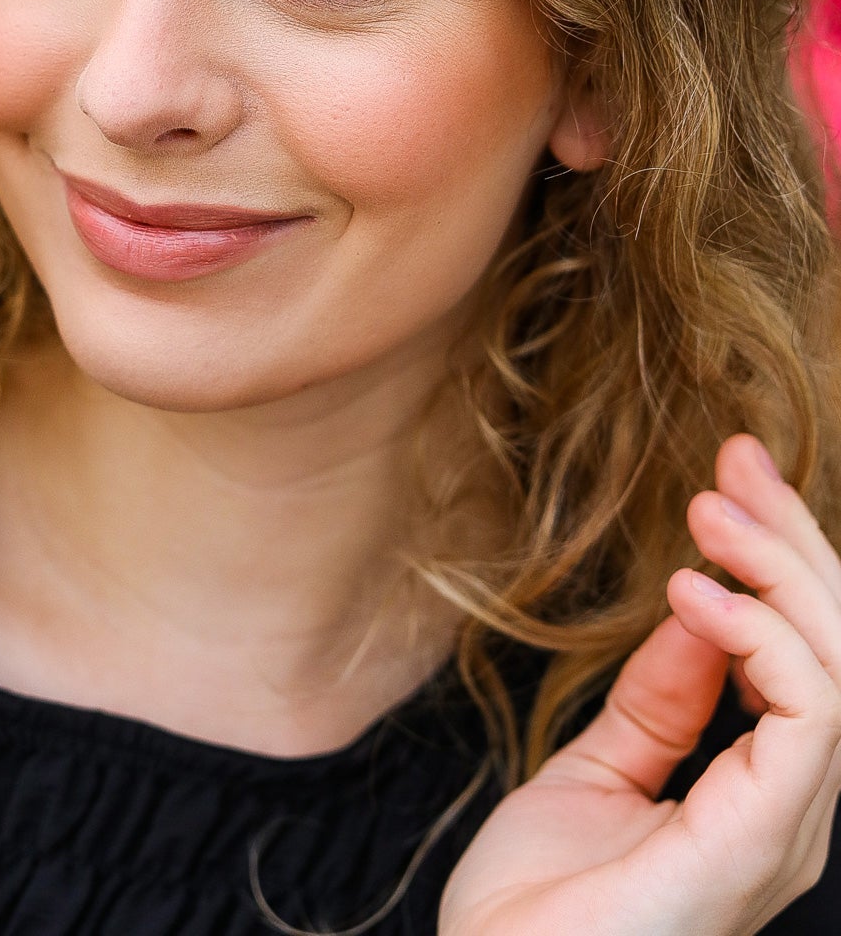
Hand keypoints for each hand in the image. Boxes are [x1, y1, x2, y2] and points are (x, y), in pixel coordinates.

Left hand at [437, 435, 840, 935]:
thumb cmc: (537, 909)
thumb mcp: (600, 769)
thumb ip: (660, 697)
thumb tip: (699, 604)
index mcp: (761, 797)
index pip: (809, 657)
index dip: (779, 559)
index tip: (728, 476)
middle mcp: (790, 812)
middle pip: (837, 651)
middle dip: (794, 540)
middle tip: (740, 456)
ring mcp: (781, 832)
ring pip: (839, 671)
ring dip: (780, 569)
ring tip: (709, 507)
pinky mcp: (756, 845)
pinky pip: (807, 722)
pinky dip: (761, 637)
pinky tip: (694, 591)